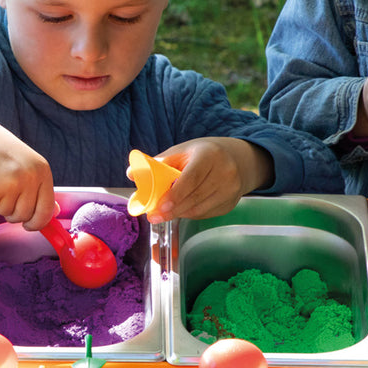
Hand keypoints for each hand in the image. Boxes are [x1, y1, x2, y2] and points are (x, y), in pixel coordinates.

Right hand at [0, 108, 56, 229]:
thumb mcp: (27, 163)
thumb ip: (39, 188)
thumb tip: (53, 211)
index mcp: (41, 170)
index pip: (46, 209)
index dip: (38, 222)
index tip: (30, 225)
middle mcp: (29, 178)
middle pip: (25, 215)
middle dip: (14, 212)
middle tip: (4, 195)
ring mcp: (10, 185)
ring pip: (7, 213)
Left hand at [145, 137, 271, 221]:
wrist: (236, 159)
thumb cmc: (202, 154)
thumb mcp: (182, 151)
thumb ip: (159, 163)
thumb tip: (132, 173)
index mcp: (210, 155)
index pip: (192, 178)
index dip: (176, 194)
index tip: (160, 206)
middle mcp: (225, 173)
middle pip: (195, 197)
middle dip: (171, 210)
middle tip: (153, 216)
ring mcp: (231, 191)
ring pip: (199, 209)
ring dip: (178, 213)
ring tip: (162, 213)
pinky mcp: (230, 204)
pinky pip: (204, 214)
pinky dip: (189, 214)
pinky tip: (181, 209)